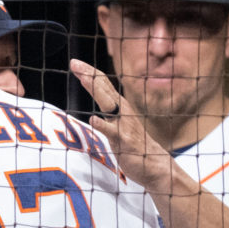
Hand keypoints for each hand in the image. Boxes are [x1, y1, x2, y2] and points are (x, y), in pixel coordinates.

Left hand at [69, 58, 172, 191]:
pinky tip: (93, 119)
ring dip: (95, 90)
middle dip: (88, 74)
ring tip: (83, 79)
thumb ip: (109, 111)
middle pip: (103, 87)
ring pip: (107, 103)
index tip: (74, 63)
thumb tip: (95, 102)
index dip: (88, 73)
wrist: (154, 164)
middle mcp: (122, 111)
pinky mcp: (123, 140)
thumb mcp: (120, 123)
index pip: (102, 84)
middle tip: (74, 63)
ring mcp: (123, 124)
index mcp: (119, 106)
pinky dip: (102, 124)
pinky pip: (111, 131)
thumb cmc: (134, 143)